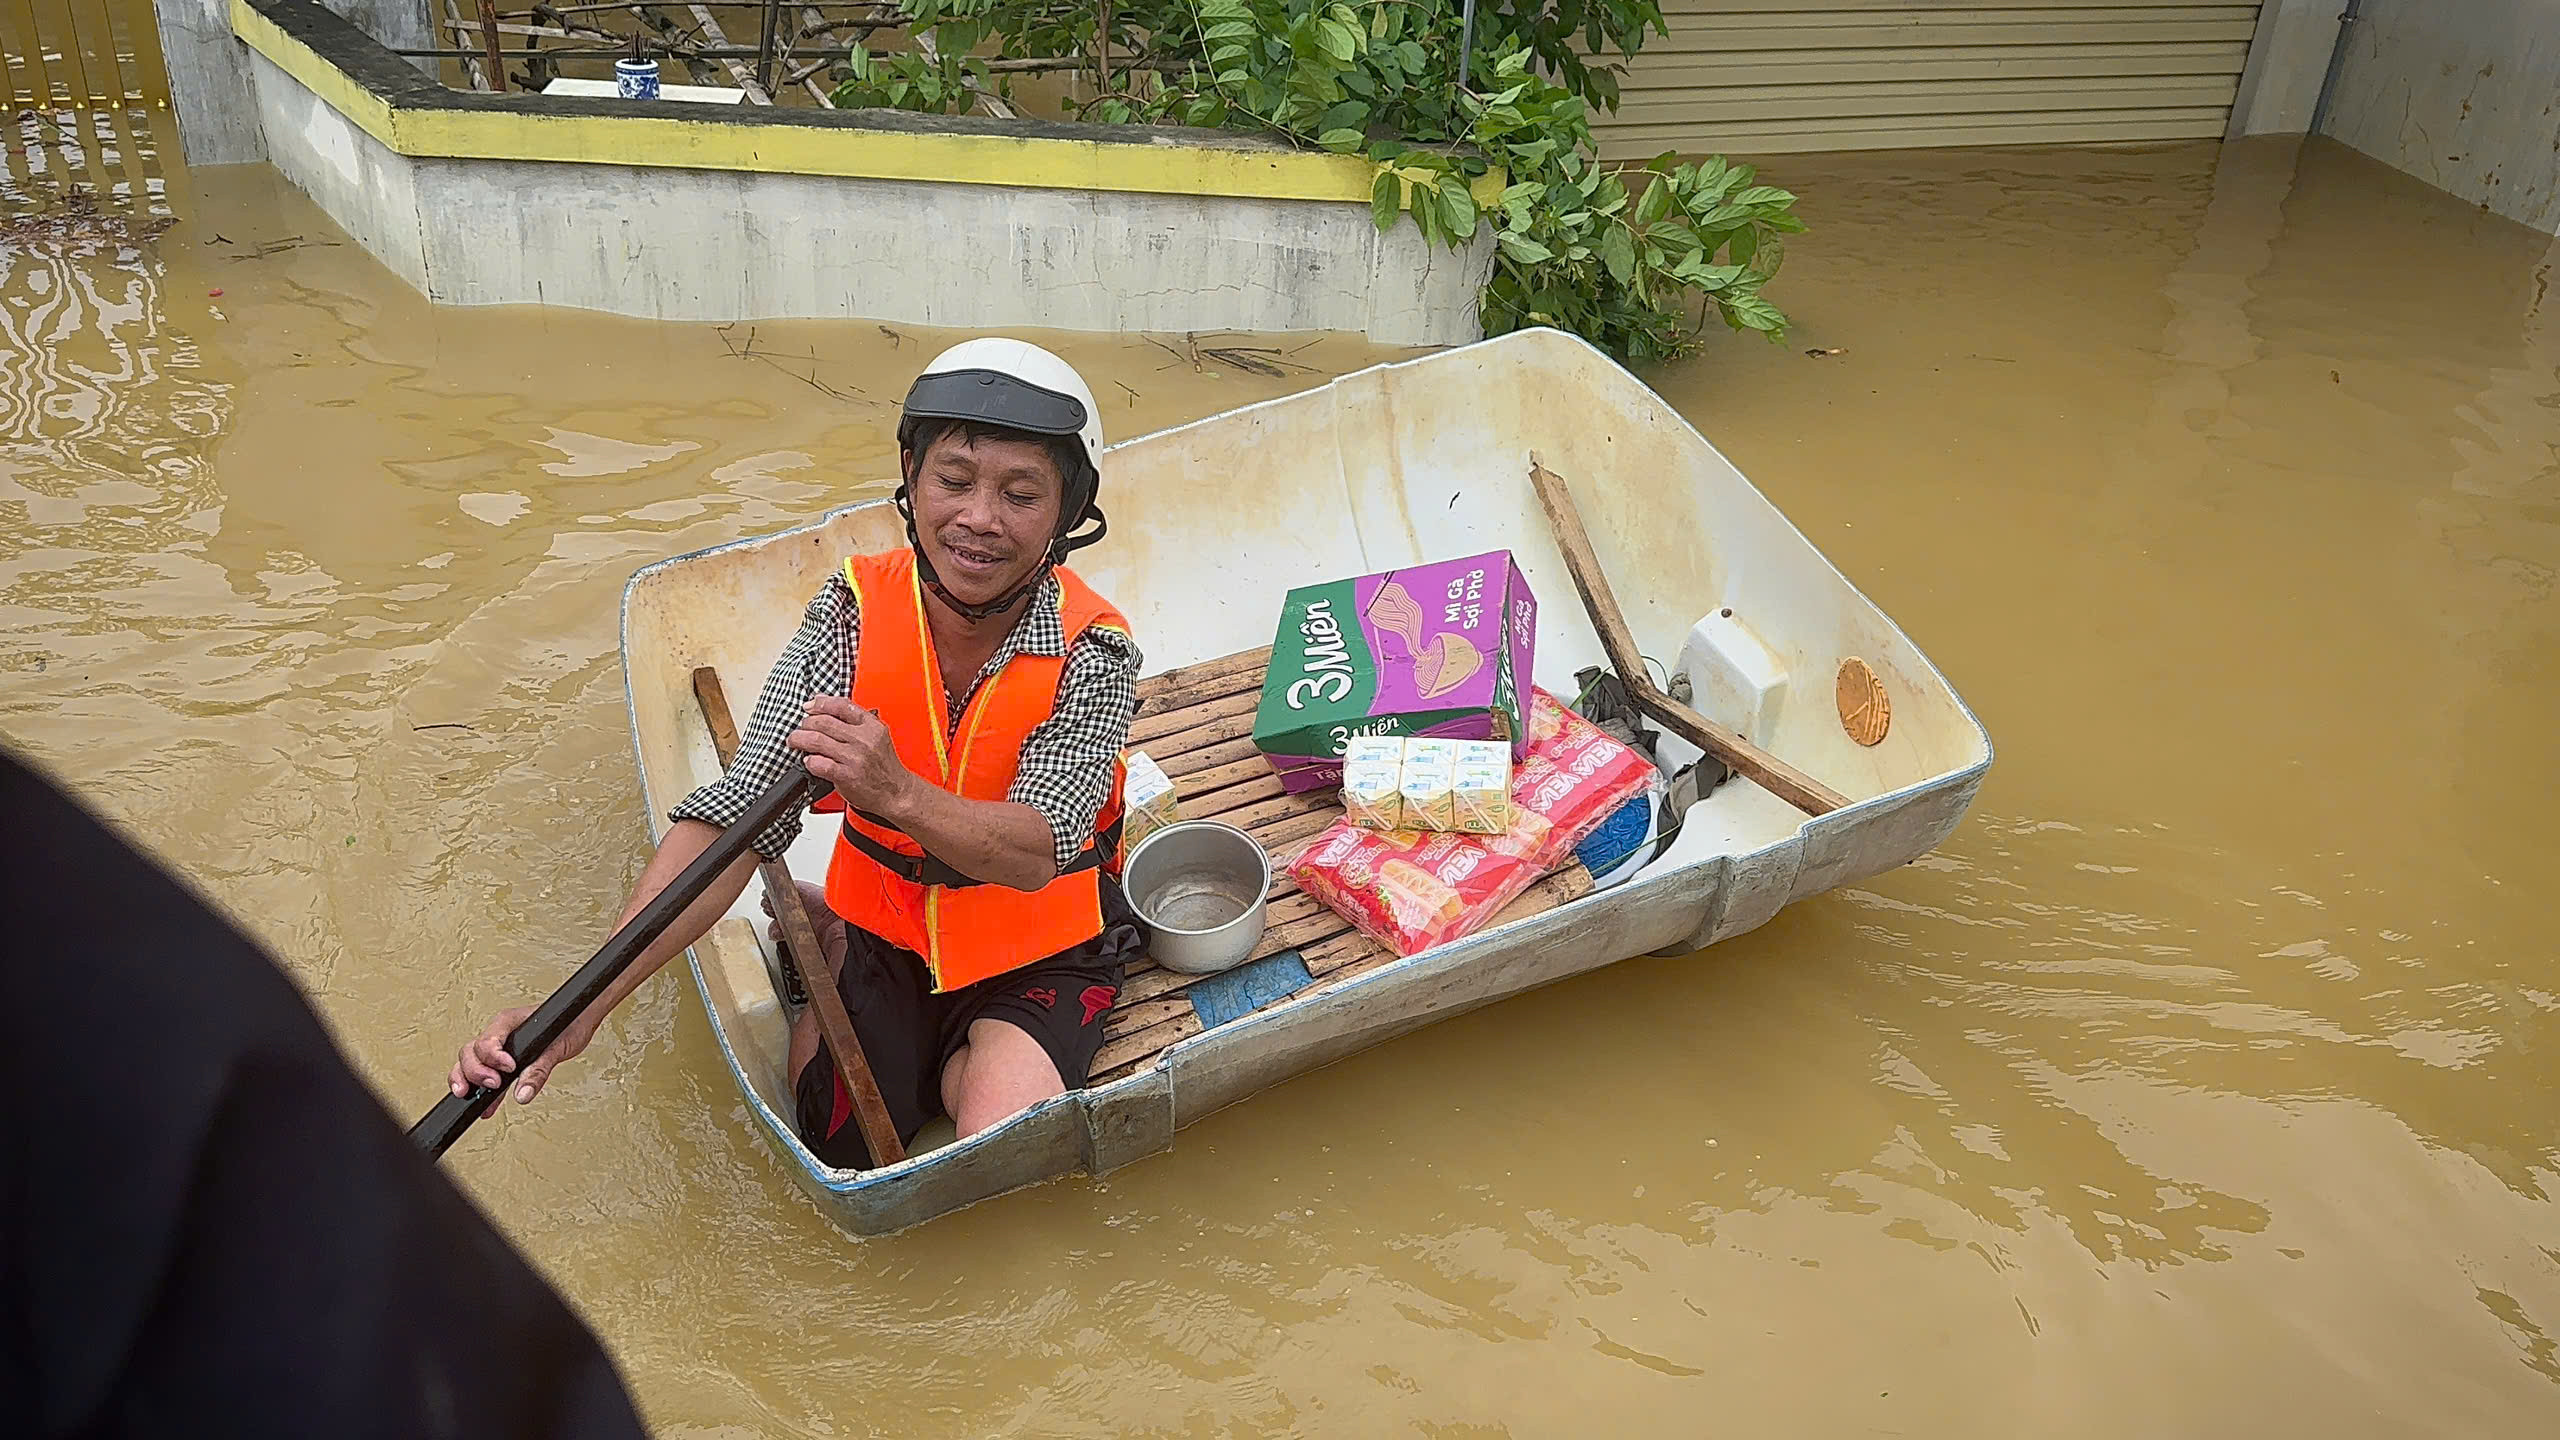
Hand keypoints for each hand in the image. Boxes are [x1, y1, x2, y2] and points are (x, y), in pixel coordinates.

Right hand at [449, 1004, 594, 1107]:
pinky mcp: (502, 1060)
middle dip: (475, 1071)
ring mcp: (498, 1046)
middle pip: (470, 1052)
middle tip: (494, 1085)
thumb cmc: (569, 1022)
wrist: (580, 1020)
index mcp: (508, 1022)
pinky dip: (480, 1089)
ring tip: (469, 1097)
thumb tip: (523, 1094)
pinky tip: (485, 1106)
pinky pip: (484, 1074)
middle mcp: (499, 1033)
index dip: (493, 1058)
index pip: (487, 1041)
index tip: (509, 1069)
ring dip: (467, 1080)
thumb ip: (538, 1071)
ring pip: (470, 1062)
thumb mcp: (557, 1047)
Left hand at [788, 695, 913, 814]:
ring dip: (799, 739)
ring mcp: (855, 757)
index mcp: (871, 725)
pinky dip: (809, 761)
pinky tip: (808, 761)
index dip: (820, 703)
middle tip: (801, 729)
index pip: (840, 705)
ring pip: (816, 740)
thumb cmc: (884, 766)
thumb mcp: (877, 736)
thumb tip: (826, 707)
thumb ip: (856, 722)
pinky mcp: (847, 776)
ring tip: (795, 741)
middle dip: (805, 723)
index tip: (809, 707)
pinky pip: (819, 764)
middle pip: (823, 721)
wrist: (896, 792)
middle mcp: (863, 739)